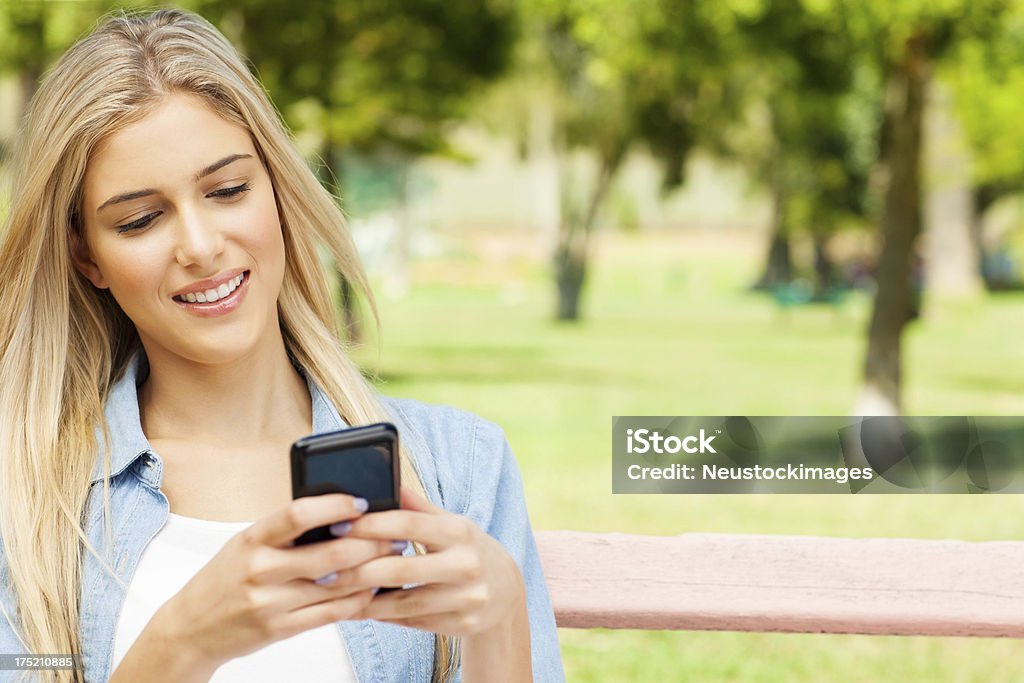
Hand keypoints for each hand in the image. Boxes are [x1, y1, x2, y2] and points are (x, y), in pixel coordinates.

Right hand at [155, 494, 398, 667]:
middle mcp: (260, 569)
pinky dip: (357, 601)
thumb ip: (286, 531)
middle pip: (329, 554)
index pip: (296, 515)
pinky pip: (329, 614)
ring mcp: (270, 602)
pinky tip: (372, 590)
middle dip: (370, 543)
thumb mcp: (246, 544)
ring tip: (392, 558)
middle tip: (394, 534)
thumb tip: (339, 511)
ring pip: (336, 585)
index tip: (360, 500)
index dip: (333, 506)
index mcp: (252, 539)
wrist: (190, 629)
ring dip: (372, 571)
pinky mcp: (279, 629)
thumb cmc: (226, 577)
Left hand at [343, 486, 527, 636]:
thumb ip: (418, 507)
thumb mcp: (452, 523)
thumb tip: (389, 481)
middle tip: (325, 569)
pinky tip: (363, 609)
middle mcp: (465, 565)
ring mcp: (465, 598)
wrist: (506, 591)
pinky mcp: (461, 624)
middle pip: (401, 569)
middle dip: (358, 570)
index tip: (338, 526)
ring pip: (403, 604)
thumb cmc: (468, 549)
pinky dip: (384, 616)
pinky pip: (412, 623)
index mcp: (459, 532)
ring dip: (365, 600)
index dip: (370, 526)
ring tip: (337, 593)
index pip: (408, 525)